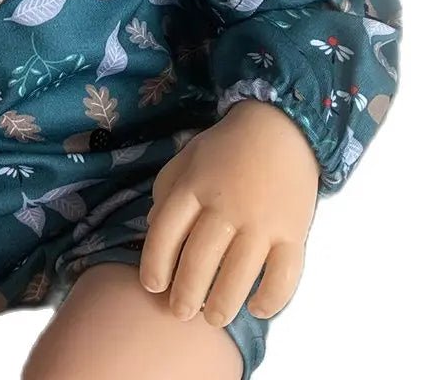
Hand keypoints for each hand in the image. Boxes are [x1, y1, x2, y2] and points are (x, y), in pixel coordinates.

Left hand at [138, 99, 319, 326]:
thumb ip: (167, 192)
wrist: (279, 128)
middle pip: (199, 261)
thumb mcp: (186, 160)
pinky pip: (284, 276)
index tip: (152, 286)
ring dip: (222, 304)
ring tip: (212, 317)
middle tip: (180, 311)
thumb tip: (153, 229)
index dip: (154, 264)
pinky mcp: (293, 233)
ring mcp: (261, 222)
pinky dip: (270, 299)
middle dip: (185, 295)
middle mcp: (225, 206)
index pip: (165, 233)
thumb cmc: (225, 149)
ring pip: (238, 275)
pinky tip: (256, 307)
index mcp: (194, 186)